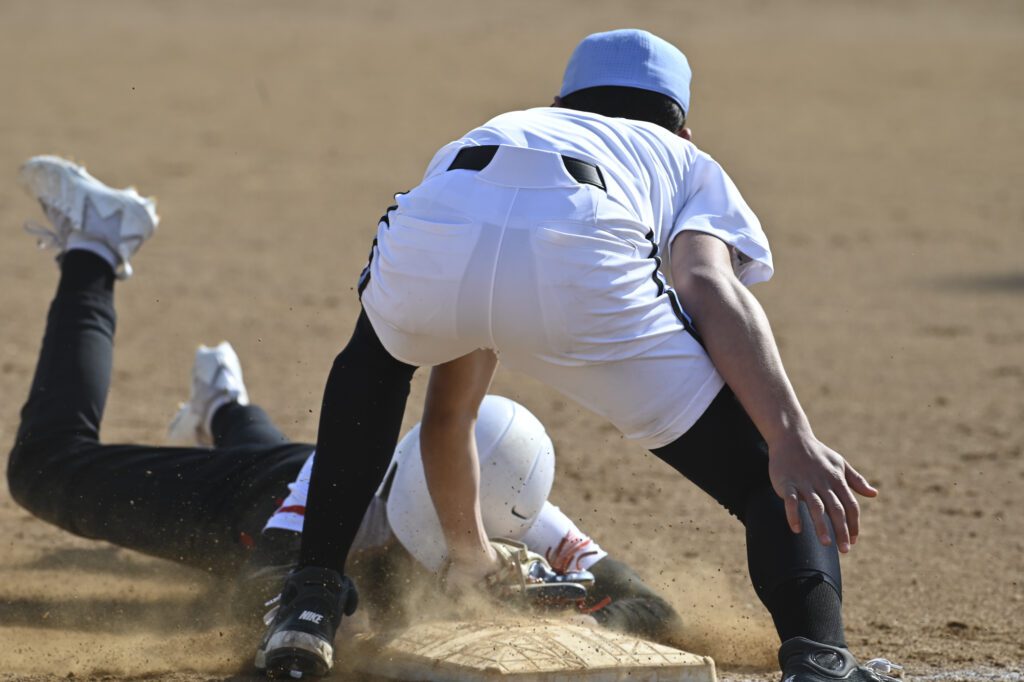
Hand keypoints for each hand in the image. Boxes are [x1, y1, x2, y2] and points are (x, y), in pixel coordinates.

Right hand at [768, 434, 877, 552]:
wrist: (791, 437)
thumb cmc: (817, 453)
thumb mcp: (840, 463)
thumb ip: (856, 480)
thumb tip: (874, 494)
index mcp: (837, 480)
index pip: (850, 505)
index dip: (854, 524)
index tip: (854, 540)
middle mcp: (823, 483)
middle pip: (836, 510)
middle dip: (842, 531)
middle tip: (845, 550)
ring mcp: (805, 483)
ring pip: (816, 507)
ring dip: (821, 526)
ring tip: (826, 543)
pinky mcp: (787, 483)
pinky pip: (791, 501)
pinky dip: (794, 515)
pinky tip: (797, 529)